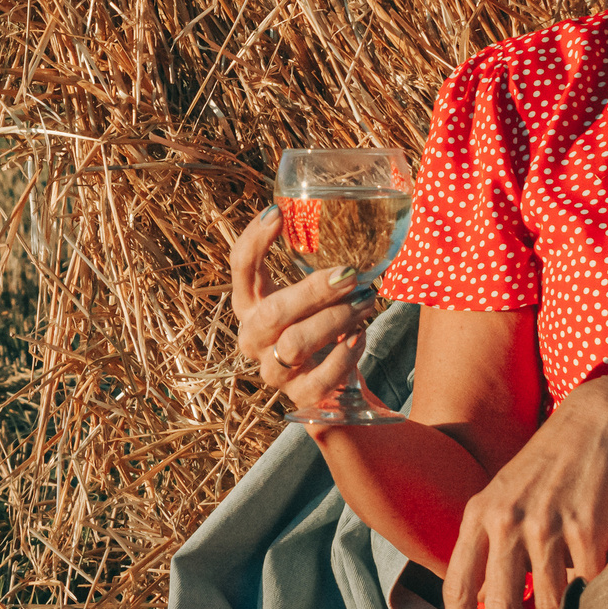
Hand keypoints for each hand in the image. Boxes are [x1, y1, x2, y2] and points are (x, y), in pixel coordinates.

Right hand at [229, 205, 380, 413]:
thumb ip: (312, 265)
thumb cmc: (318, 323)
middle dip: (313, 291)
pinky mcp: (299, 395)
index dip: (253, 240)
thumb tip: (341, 213)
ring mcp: (273, 370)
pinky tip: (361, 337)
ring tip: (367, 301)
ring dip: (336, 319)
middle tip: (350, 274)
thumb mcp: (308, 294)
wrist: (331, 382)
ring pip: (295, 343)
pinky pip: (319, 379)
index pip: (240, 267)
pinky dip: (344, 356)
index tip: (278, 213)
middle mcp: (253, 337)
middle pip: (272, 312)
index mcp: (249, 304)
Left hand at [441, 365, 607, 608]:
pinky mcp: (587, 526)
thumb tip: (482, 606)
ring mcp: (547, 523)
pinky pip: (587, 584)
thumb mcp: (505, 496)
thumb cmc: (552, 465)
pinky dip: (592, 598)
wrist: (599, 420)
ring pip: (547, 605)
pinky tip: (598, 593)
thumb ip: (490, 543)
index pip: (458, 588)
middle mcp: (506, 519)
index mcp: (479, 514)